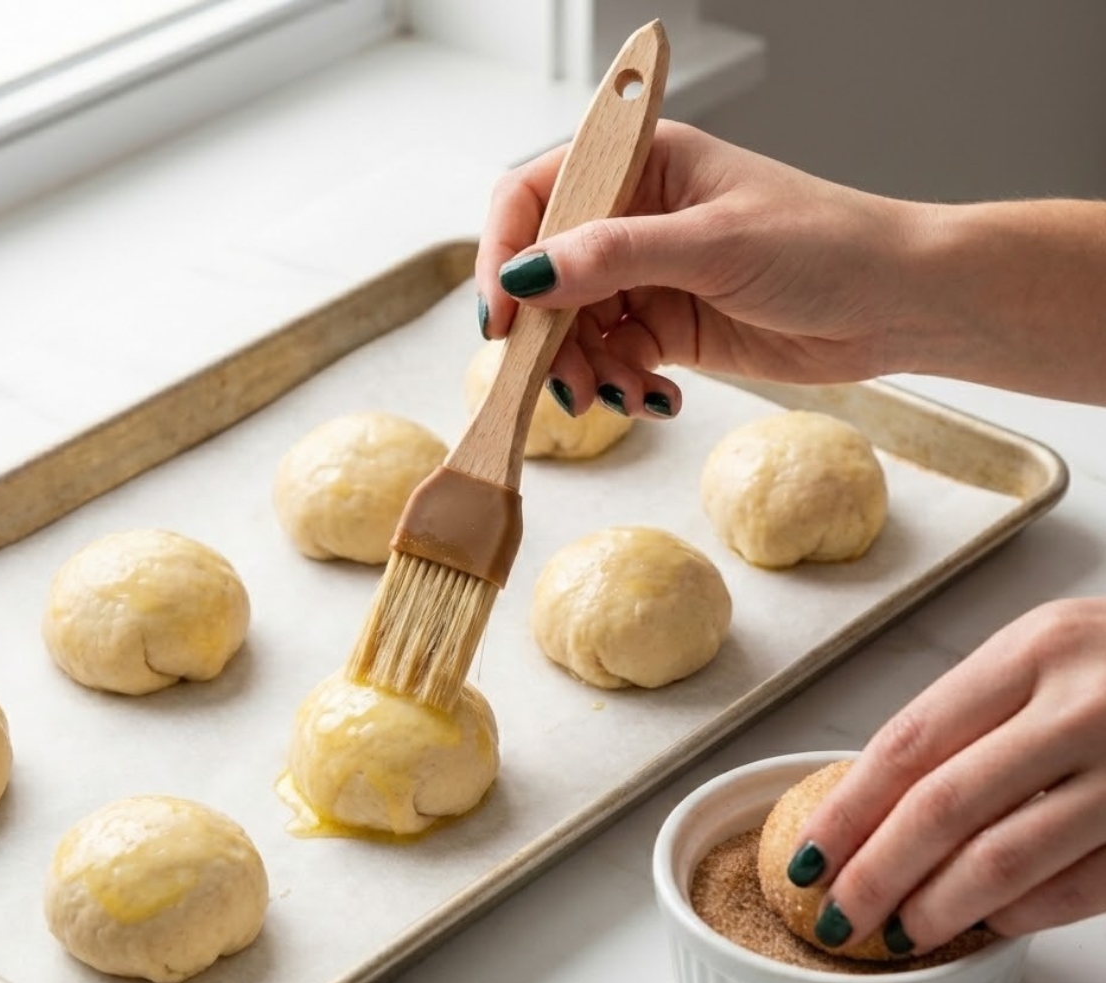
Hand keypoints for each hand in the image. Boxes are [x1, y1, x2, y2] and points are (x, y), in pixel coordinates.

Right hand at [475, 119, 921, 419]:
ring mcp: (648, 278)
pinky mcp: (667, 329)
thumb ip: (613, 257)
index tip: (503, 317)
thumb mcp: (712, 244)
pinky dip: (623, 387)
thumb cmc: (825, 245)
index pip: (537, 198)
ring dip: (586, 371)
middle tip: (568, 383)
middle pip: (546, 276)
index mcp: (641, 167)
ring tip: (624, 397)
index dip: (506, 254)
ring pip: (574, 330)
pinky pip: (614, 362)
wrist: (895, 304)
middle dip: (547, 335)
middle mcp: (634, 218)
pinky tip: (658, 400)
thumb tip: (527, 276)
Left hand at [788, 597, 1105, 953]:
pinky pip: (1082, 889)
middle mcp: (1086, 705)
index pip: (910, 741)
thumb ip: (972, 715)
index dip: (848, 810)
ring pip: (1008, 859)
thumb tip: (873, 805)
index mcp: (1035, 650)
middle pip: (944, 806)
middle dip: (876, 873)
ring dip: (940, 907)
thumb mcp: (1047, 654)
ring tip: (898, 932)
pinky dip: (1022, 916)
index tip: (809, 858)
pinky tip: (986, 926)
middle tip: (839, 918)